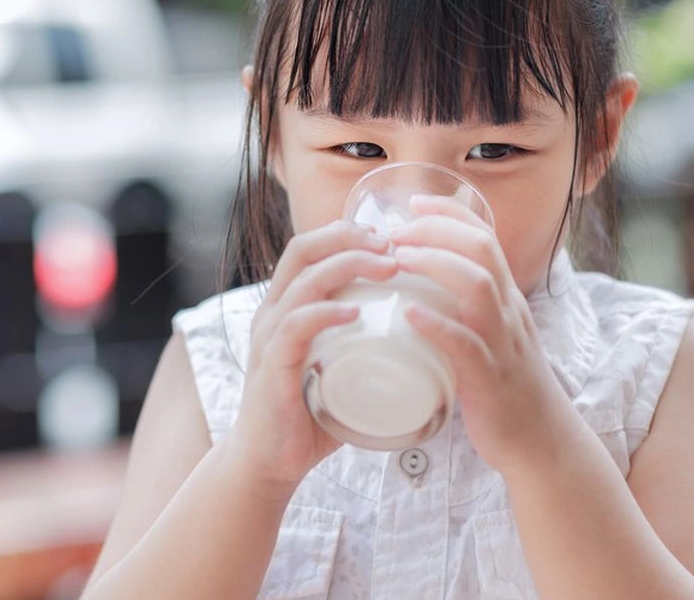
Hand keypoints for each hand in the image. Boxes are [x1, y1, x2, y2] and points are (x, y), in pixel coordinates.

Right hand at [225, 220, 396, 500]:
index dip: (348, 230)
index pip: (310, 246)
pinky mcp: (271, 369)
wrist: (269, 463)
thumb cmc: (310, 414)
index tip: (390, 237)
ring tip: (387, 268)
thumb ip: (368, 345)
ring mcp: (269, 339)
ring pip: (303, 282)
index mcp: (286, 305)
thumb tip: (424, 333)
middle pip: (303, 249)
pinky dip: (325, 314)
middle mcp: (272, 313)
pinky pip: (294, 329)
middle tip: (393, 245)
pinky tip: (354, 312)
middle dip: (350, 237)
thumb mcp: (339, 365)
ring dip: (347, 267)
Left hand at [390, 196, 571, 475]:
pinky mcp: (491, 379)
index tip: (414, 203)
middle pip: (481, 249)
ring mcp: (503, 344)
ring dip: (436, 264)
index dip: (450, 213)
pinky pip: (466, 344)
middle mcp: (509, 313)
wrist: (542, 444)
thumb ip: (465, 312)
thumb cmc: (506, 390)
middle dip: (438, 229)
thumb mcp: (492, 338)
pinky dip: (437, 325)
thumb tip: (421, 291)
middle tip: (396, 230)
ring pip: (478, 286)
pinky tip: (410, 313)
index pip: (484, 237)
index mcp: (507, 300)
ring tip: (398, 258)